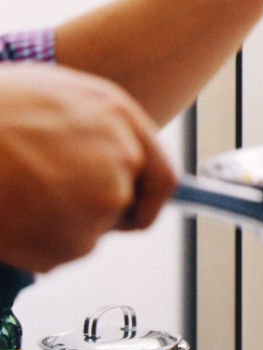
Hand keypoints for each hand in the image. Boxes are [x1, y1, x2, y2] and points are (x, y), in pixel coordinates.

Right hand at [0, 64, 175, 271]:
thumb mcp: (55, 96)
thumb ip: (96, 129)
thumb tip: (113, 160)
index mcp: (120, 117)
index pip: (162, 176)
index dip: (147, 200)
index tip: (136, 213)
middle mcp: (123, 159)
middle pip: (120, 206)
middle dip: (86, 209)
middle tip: (36, 193)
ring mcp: (103, 201)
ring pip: (86, 231)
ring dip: (55, 225)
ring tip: (13, 194)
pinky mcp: (74, 239)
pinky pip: (58, 253)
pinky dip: (33, 245)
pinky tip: (7, 215)